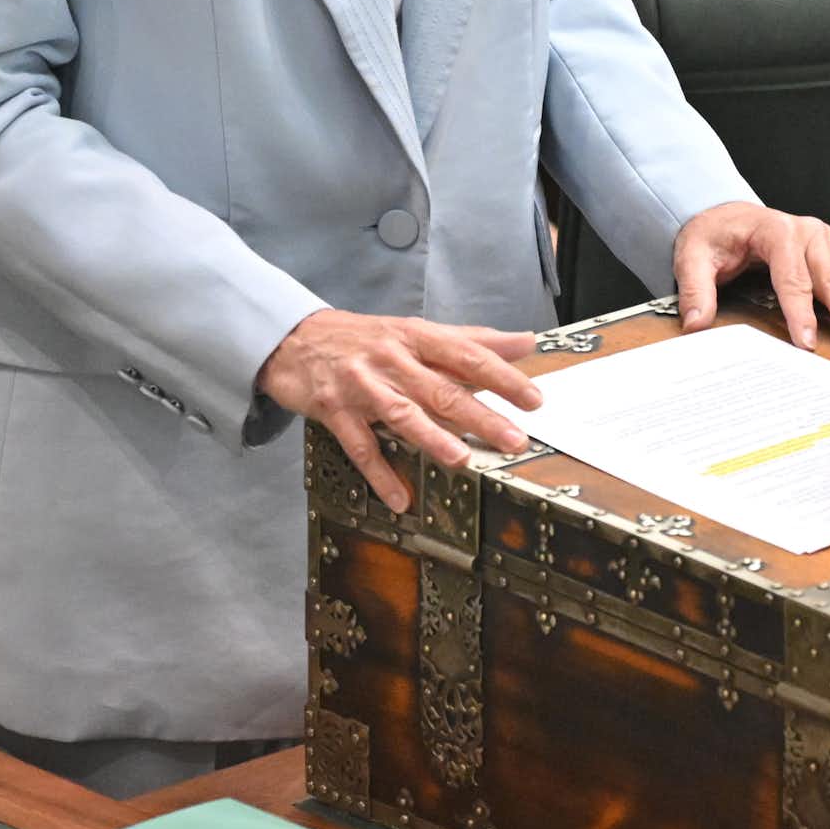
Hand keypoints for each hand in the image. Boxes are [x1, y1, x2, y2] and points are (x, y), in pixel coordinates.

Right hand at [256, 308, 542, 510]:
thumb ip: (471, 340)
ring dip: (431, 437)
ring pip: (401, 412)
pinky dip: (380, 473)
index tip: (533, 399)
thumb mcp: (416, 331)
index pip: (465, 354)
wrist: (296, 338)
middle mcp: (390, 358)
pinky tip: (400, 497)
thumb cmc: (365, 338)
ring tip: (460, 459)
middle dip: (478, 415)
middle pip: (439, 388)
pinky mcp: (335, 410)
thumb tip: (525, 342)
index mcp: (414, 337)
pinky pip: (360, 445)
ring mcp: (361, 384)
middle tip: (513, 439)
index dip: (501, 376)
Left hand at [671, 202, 829, 350]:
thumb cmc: (712, 235)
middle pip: (829, 277)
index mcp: (774, 231)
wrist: (725, 215)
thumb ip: (695, 289)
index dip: (799, 312)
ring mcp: (824, 241)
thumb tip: (695, 324)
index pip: (790, 277)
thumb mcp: (692, 256)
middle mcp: (806, 232)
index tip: (806, 342)